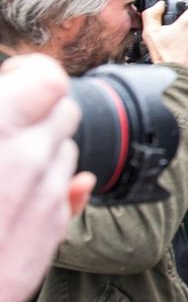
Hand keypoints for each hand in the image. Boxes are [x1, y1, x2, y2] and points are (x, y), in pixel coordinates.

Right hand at [0, 54, 93, 301]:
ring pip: (67, 149)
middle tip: (7, 122)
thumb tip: (20, 90)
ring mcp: (46, 194)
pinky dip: (47, 182)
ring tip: (2, 163)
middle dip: (40, 112)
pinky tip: (13, 193)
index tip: (12, 81)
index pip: (49, 81)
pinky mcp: (54, 225)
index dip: (32, 76)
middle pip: (64, 111)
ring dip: (43, 148)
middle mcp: (29, 159)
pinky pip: (67, 187)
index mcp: (0, 133)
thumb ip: (5, 114)